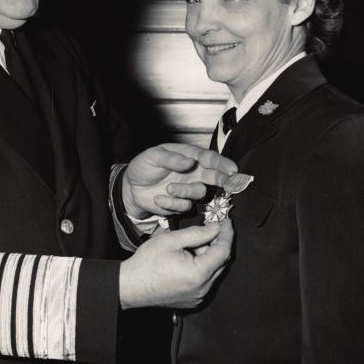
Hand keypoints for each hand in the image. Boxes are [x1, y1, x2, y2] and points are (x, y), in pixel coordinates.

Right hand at [119, 219, 232, 309]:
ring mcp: (198, 297)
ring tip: (189, 246)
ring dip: (207, 256)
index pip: (223, 251)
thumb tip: (216, 228)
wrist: (130, 286)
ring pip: (213, 271)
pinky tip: (186, 259)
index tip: (226, 221)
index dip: (227, 234)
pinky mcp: (192, 300)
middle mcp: (202, 289)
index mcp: (199, 274)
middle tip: (209, 228)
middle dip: (217, 244)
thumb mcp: (171, 240)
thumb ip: (198, 233)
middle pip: (221, 262)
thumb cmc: (146, 263)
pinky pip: (204, 281)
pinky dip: (201, 268)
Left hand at [123, 143, 237, 219]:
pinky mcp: (181, 204)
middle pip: (214, 176)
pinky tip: (158, 198)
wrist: (131, 187)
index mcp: (188, 157)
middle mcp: (192, 173)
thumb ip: (171, 159)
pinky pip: (185, 206)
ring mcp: (188, 189)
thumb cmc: (144, 167)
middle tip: (229, 183)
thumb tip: (191, 161)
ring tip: (169, 188)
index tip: (232, 169)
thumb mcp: (153, 156)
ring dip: (186, 191)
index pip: (209, 158)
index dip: (222, 164)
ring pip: (199, 193)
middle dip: (224, 179)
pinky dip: (171, 203)